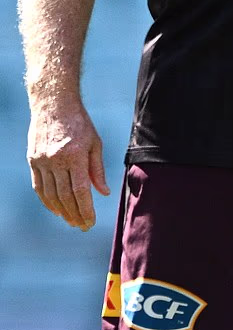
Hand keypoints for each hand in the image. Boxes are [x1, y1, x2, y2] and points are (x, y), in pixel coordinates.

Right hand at [27, 100, 109, 229]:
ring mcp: (42, 161)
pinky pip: (39, 186)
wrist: (53, 103)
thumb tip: (104, 193)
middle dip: (74, 215)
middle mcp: (56, 160)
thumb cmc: (79, 122)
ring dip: (61, 211)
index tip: (91, 222)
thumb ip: (98, 169)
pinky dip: (47, 201)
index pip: (80, 191)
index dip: (85, 210)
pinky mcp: (33, 160)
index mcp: (75, 155)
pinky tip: (56, 209)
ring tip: (71, 221)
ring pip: (51, 194)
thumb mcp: (94, 142)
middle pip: (65, 196)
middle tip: (82, 226)